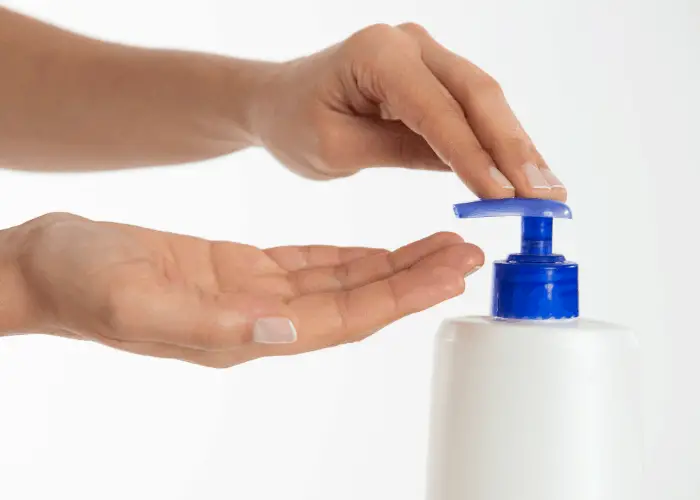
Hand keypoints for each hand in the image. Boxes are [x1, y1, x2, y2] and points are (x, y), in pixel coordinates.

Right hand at [5, 213, 481, 366]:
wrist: (52, 265)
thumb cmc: (83, 285)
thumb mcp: (140, 305)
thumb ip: (214, 325)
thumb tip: (285, 332)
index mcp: (245, 333)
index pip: (343, 318)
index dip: (400, 297)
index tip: (449, 273)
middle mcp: (262, 319)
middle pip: (357, 301)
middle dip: (415, 278)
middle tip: (468, 255)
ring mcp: (255, 296)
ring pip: (343, 282)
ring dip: (394, 264)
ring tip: (442, 245)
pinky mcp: (243, 270)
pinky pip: (313, 265)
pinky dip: (353, 256)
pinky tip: (382, 248)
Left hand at [252, 23, 564, 199]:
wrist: (277, 102)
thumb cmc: (294, 123)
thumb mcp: (338, 147)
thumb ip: (401, 151)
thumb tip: (473, 171)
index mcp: (377, 55)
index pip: (436, 110)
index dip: (474, 156)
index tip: (506, 198)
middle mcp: (408, 45)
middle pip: (477, 94)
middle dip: (515, 149)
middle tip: (548, 196)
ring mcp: (424, 57)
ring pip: (484, 100)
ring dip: (516, 146)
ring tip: (548, 190)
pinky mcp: (431, 78)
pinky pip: (471, 109)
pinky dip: (497, 142)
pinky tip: (522, 173)